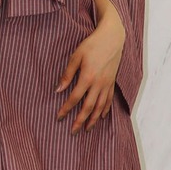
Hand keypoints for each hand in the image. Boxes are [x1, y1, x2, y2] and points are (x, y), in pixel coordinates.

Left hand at [55, 16, 125, 132]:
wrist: (112, 38)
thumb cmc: (92, 45)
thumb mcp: (76, 56)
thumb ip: (67, 74)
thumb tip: (58, 90)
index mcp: (87, 77)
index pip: (74, 98)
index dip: (66, 109)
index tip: (59, 117)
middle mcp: (98, 84)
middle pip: (88, 107)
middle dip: (80, 121)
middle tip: (73, 131)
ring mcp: (107, 84)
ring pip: (100, 107)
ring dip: (93, 119)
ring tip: (87, 129)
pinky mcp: (112, 82)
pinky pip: (108, 100)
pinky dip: (105, 110)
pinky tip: (100, 116)